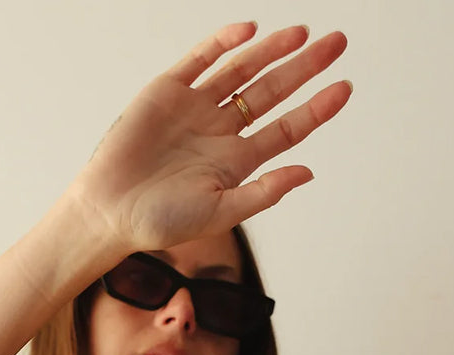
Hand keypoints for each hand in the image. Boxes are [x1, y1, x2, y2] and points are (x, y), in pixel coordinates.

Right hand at [70, 21, 351, 255]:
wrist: (109, 211)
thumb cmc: (160, 222)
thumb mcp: (219, 212)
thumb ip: (263, 193)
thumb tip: (308, 173)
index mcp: (236, 162)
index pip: (286, 129)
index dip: (316, 109)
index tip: (344, 88)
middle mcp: (220, 131)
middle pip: (272, 92)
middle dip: (305, 68)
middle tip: (338, 43)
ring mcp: (195, 108)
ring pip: (242, 70)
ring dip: (272, 51)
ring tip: (303, 34)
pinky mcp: (168, 91)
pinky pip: (201, 59)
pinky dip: (223, 44)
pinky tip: (250, 32)